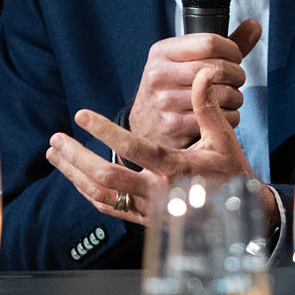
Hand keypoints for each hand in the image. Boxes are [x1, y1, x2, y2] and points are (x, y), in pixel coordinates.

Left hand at [50, 66, 276, 231]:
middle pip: (106, 178)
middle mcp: (159, 194)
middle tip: (56, 139)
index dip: (105, 131)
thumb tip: (203, 74)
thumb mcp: (223, 138)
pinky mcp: (144, 220)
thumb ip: (207, 106)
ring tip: (56, 154)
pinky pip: (108, 208)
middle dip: (76, 157)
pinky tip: (75, 177)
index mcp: (178, 170)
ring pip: (101, 195)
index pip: (134, 149)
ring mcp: (149, 211)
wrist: (239, 213)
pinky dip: (87, 191)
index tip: (83, 115)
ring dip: (74, 174)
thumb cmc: (231, 172)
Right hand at [127, 18, 261, 151]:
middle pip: (218, 68)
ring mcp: (165, 101)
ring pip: (222, 94)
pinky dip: (230, 116)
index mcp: (162, 52)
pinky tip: (223, 114)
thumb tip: (254, 25)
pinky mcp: (174, 125)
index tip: (235, 58)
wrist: (146, 125)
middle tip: (236, 80)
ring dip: (236, 97)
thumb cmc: (173, 87)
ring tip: (230, 98)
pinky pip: (218, 118)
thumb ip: (223, 44)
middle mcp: (159, 74)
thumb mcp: (186, 60)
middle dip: (237, 75)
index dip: (232, 50)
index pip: (210, 42)